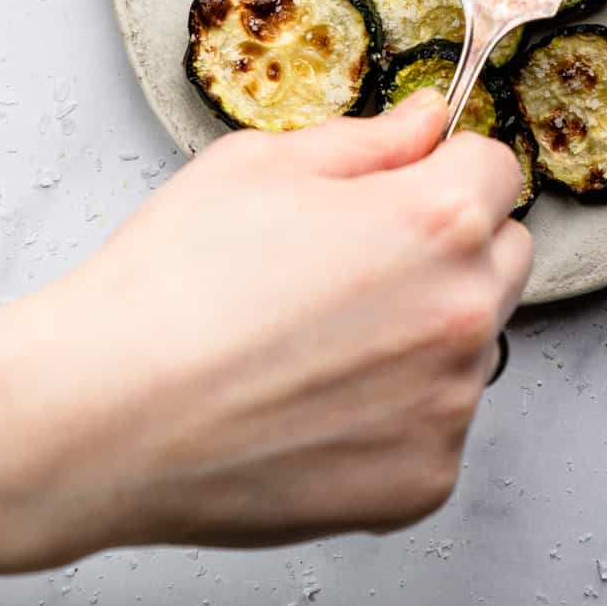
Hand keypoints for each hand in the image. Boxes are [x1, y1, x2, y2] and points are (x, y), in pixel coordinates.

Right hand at [0, 94, 531, 572]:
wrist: (101, 417)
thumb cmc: (168, 286)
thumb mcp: (257, 166)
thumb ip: (368, 141)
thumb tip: (427, 123)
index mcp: (439, 220)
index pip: (497, 168)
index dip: (444, 169)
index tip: (402, 190)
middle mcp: (466, 312)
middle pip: (505, 256)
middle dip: (453, 248)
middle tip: (355, 267)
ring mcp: (450, 406)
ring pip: (473, 347)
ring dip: (424, 337)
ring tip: (317, 345)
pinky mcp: (424, 482)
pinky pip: (437, 429)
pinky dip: (393, 419)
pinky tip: (314, 406)